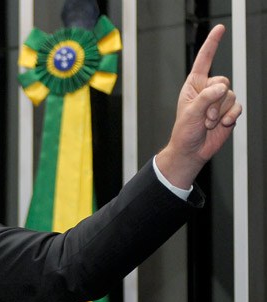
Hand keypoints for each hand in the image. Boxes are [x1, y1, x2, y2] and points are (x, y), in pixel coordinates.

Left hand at [156, 24, 242, 187]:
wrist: (192, 150)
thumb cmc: (184, 132)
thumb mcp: (190, 113)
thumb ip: (205, 98)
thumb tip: (222, 88)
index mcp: (193, 85)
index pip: (204, 61)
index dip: (212, 44)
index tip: (219, 29)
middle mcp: (207, 90)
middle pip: (223, 81)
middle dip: (214, 101)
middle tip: (204, 117)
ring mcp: (219, 101)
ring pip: (231, 95)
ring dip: (220, 112)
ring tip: (208, 123)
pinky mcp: (229, 111)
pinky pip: (238, 106)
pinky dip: (231, 116)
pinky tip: (223, 125)